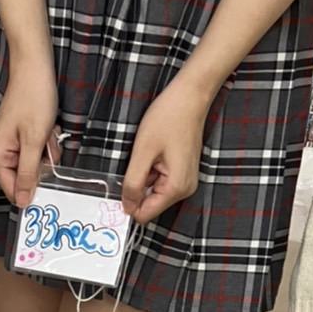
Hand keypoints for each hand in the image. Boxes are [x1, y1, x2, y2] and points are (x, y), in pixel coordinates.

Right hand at [0, 60, 58, 209]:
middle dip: (42, 164)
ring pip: (34, 165)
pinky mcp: (20, 137)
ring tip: (47, 131)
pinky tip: (47, 127)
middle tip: (47, 143)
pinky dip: (45, 142)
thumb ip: (28, 174)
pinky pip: (36, 151)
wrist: (34, 67)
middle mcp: (0, 153)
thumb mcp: (34, 140)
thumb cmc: (33, 98)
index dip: (32, 190)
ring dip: (46, 152)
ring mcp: (10, 144)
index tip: (48, 181)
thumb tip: (23, 203)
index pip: (13, 190)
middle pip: (25, 178)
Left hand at [121, 79, 207, 224]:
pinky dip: (152, 171)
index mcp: (176, 188)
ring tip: (150, 153)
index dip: (129, 203)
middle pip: (149, 205)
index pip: (144, 215)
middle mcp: (184, 190)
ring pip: (153, 193)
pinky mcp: (183, 174)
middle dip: (138, 188)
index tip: (123, 184)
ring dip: (145, 177)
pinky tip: (155, 152)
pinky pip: (160, 182)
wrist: (190, 96)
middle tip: (139, 161)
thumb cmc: (169, 117)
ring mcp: (185, 182)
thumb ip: (133, 183)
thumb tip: (126, 207)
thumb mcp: (143, 151)